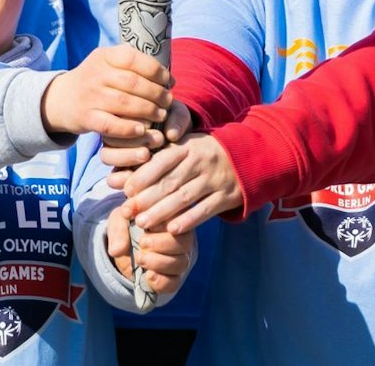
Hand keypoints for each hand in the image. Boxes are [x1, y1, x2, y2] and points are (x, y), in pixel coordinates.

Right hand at [40, 45, 171, 140]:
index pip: (133, 58)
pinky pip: (110, 124)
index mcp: (104, 56)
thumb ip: (135, 66)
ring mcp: (90, 96)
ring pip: (124, 103)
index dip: (155, 70)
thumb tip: (170, 79)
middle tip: (168, 101)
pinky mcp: (86, 117)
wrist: (60, 99)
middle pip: (133, 83)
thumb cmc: (96, 81)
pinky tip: (142, 130)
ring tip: (160, 115)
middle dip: (156, 93)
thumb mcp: (108, 63)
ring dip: (148, 111)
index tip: (168, 81)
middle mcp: (96, 74)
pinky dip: (128, 128)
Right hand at [101, 101, 191, 175]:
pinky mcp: (120, 172)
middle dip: (132, 138)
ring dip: (126, 155)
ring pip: (107, 156)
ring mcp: (115, 152)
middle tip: (157, 139)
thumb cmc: (176, 124)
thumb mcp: (179, 116)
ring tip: (147, 154)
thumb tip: (172, 135)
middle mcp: (115, 132)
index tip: (152, 123)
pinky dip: (123, 177)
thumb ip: (177, 120)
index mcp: (125, 113)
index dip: (132, 119)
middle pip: (109, 136)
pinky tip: (141, 173)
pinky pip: (112, 177)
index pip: (117, 114)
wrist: (183, 140)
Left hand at [105, 201, 192, 295]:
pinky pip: (173, 282)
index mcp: (173, 218)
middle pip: (185, 242)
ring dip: (159, 262)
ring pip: (181, 263)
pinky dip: (160, 281)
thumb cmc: (127, 227)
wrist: (123, 249)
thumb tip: (117, 250)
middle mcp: (182, 239)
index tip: (143, 222)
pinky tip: (147, 275)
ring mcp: (180, 259)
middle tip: (142, 242)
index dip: (162, 221)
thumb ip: (119, 230)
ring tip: (140, 258)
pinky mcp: (173, 279)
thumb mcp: (119, 222)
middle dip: (162, 243)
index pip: (178, 218)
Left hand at [124, 132, 243, 234]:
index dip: (143, 175)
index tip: (126, 190)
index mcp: (189, 146)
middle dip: (147, 198)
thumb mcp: (188, 145)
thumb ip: (164, 156)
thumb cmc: (206, 152)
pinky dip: (188, 220)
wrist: (249, 155)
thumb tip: (129, 171)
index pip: (162, 160)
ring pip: (185, 198)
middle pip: (170, 181)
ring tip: (143, 223)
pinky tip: (172, 230)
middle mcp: (201, 161)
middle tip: (128, 211)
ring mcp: (215, 179)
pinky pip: (205, 210)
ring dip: (162, 212)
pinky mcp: (227, 196)